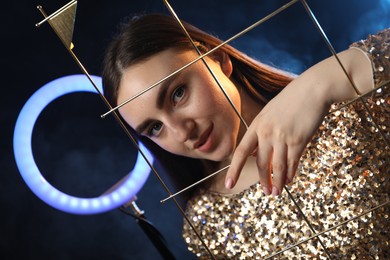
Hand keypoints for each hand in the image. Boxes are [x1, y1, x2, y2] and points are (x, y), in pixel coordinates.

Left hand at [225, 72, 330, 195]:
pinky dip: (290, 174)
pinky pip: (292, 163)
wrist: (312, 89)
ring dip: (277, 183)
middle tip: (266, 192)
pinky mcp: (298, 140)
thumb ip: (261, 132)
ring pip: (277, 167)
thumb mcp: (269, 113)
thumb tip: (257, 153)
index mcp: (257, 125)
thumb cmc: (291, 100)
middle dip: (263, 180)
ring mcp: (282, 137)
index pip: (241, 152)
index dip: (234, 170)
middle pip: (261, 164)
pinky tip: (289, 181)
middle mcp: (266, 133)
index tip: (228, 184)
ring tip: (276, 193)